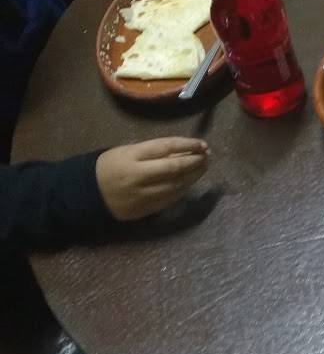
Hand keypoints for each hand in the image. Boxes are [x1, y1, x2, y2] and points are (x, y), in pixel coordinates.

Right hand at [95, 137, 209, 221]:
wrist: (86, 194)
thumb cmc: (109, 166)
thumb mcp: (127, 151)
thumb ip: (153, 151)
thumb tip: (184, 150)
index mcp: (132, 157)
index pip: (166, 147)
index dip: (188, 145)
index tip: (203, 144)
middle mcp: (138, 176)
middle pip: (175, 168)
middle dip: (195, 161)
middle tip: (207, 155)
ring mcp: (142, 195)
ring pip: (177, 185)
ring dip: (194, 176)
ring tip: (203, 166)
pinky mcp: (145, 209)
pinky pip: (171, 199)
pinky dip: (184, 189)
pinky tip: (190, 181)